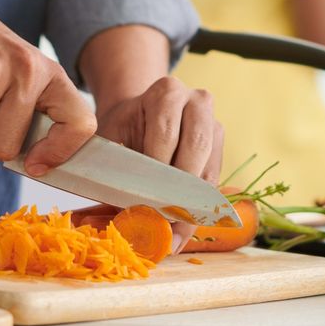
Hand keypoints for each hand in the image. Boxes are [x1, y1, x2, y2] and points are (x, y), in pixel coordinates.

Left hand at [95, 77, 223, 251]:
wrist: (140, 116)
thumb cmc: (122, 128)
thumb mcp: (109, 138)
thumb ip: (108, 167)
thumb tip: (104, 216)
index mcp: (167, 92)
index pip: (165, 133)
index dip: (156, 170)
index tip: (144, 202)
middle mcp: (197, 102)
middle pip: (195, 148)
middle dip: (177, 189)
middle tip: (159, 220)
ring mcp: (214, 125)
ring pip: (208, 169)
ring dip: (189, 205)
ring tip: (169, 234)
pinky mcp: (220, 149)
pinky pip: (212, 184)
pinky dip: (195, 210)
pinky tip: (179, 232)